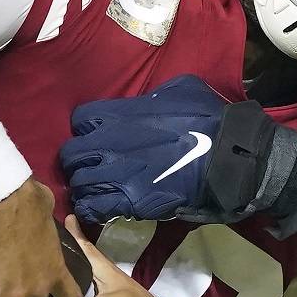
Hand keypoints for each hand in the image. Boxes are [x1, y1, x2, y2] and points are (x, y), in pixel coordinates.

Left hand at [59, 75, 229, 225]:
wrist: (226, 156)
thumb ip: (152, 96)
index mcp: (118, 114)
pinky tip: (98, 207)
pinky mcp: (128, 201)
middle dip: (79, 160)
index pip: (80, 120)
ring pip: (78, 183)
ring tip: (97, 189)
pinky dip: (91, 208)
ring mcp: (116, 174)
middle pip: (70, 154)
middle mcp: (108, 143)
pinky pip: (92, 208)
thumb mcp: (180, 88)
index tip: (98, 135)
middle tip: (93, 165)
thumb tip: (148, 102)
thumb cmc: (208, 118)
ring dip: (85, 185)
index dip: (87, 129)